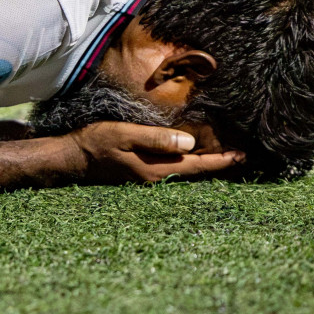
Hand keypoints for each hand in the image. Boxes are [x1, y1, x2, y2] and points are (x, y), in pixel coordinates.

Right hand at [64, 122, 243, 184]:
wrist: (71, 159)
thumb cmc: (95, 143)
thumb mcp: (124, 135)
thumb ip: (157, 138)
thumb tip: (190, 142)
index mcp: (156, 170)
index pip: (197, 165)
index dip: (221, 161)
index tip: (242, 156)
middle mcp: (156, 178)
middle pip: (195, 172)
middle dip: (218, 164)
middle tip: (242, 156)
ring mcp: (149, 178)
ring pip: (185, 172)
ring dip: (205, 164)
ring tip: (224, 156)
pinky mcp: (142, 174)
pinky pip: (174, 170)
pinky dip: (188, 163)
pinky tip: (192, 156)